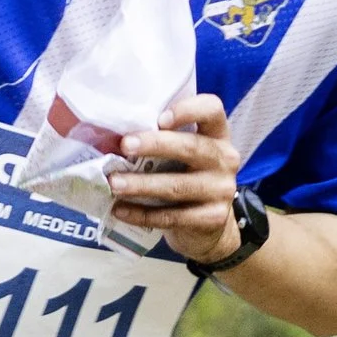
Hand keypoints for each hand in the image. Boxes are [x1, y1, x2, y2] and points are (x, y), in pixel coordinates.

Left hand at [107, 91, 248, 268]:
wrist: (210, 226)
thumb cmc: (187, 178)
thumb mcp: (183, 155)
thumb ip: (162, 141)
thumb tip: (111, 137)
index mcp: (217, 135)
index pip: (212, 110)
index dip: (188, 111)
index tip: (159, 119)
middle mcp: (225, 159)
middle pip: (191, 147)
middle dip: (155, 145)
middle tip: (124, 146)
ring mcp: (221, 190)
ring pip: (178, 186)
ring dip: (142, 184)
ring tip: (114, 183)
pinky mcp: (212, 219)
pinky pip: (172, 216)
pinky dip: (143, 214)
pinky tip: (121, 210)